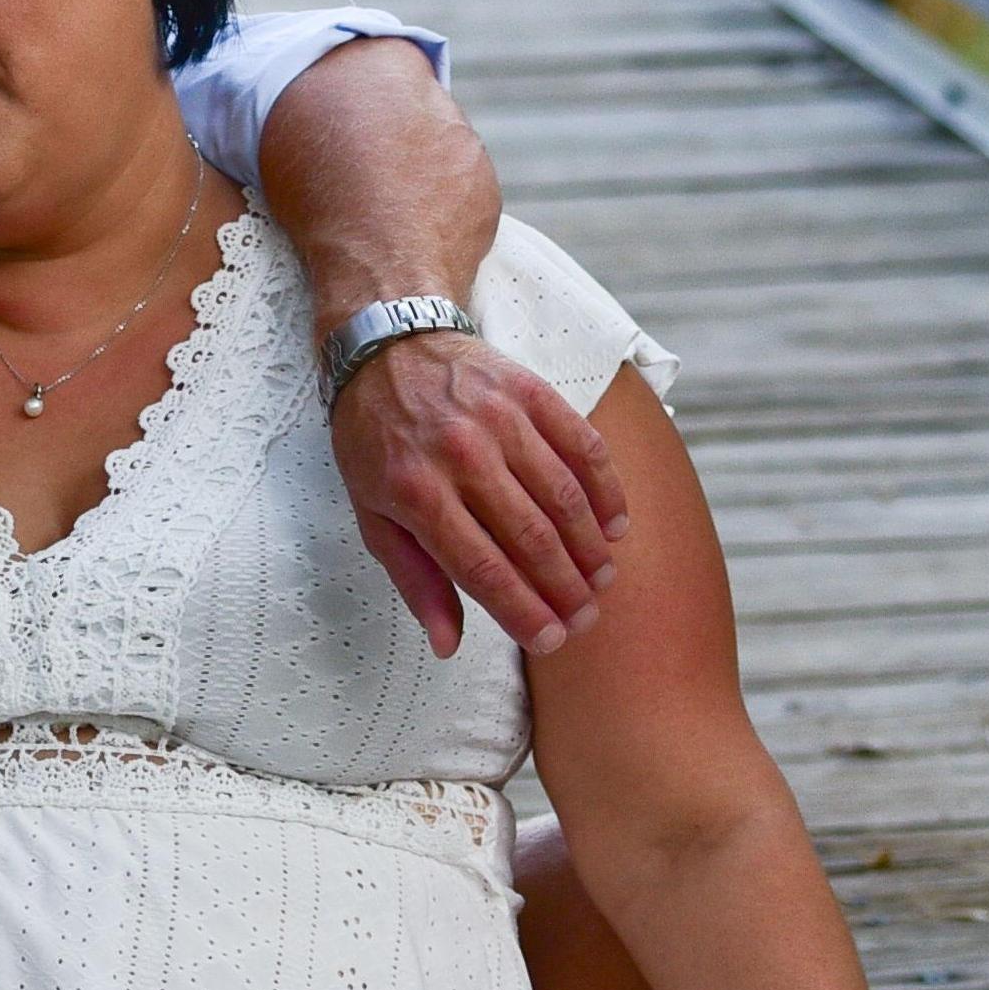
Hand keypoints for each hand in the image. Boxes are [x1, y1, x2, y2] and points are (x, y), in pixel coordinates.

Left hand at [328, 331, 627, 658]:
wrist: (387, 344)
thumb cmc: (376, 439)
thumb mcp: (372, 512)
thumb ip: (414, 578)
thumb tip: (446, 644)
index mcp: (416, 492)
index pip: (482, 568)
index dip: (523, 612)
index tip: (551, 642)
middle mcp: (461, 455)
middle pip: (530, 538)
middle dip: (565, 589)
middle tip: (586, 619)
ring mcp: (499, 419)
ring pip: (562, 496)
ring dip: (590, 548)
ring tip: (602, 581)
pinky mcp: (529, 391)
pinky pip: (581, 445)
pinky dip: (605, 489)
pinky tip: (616, 525)